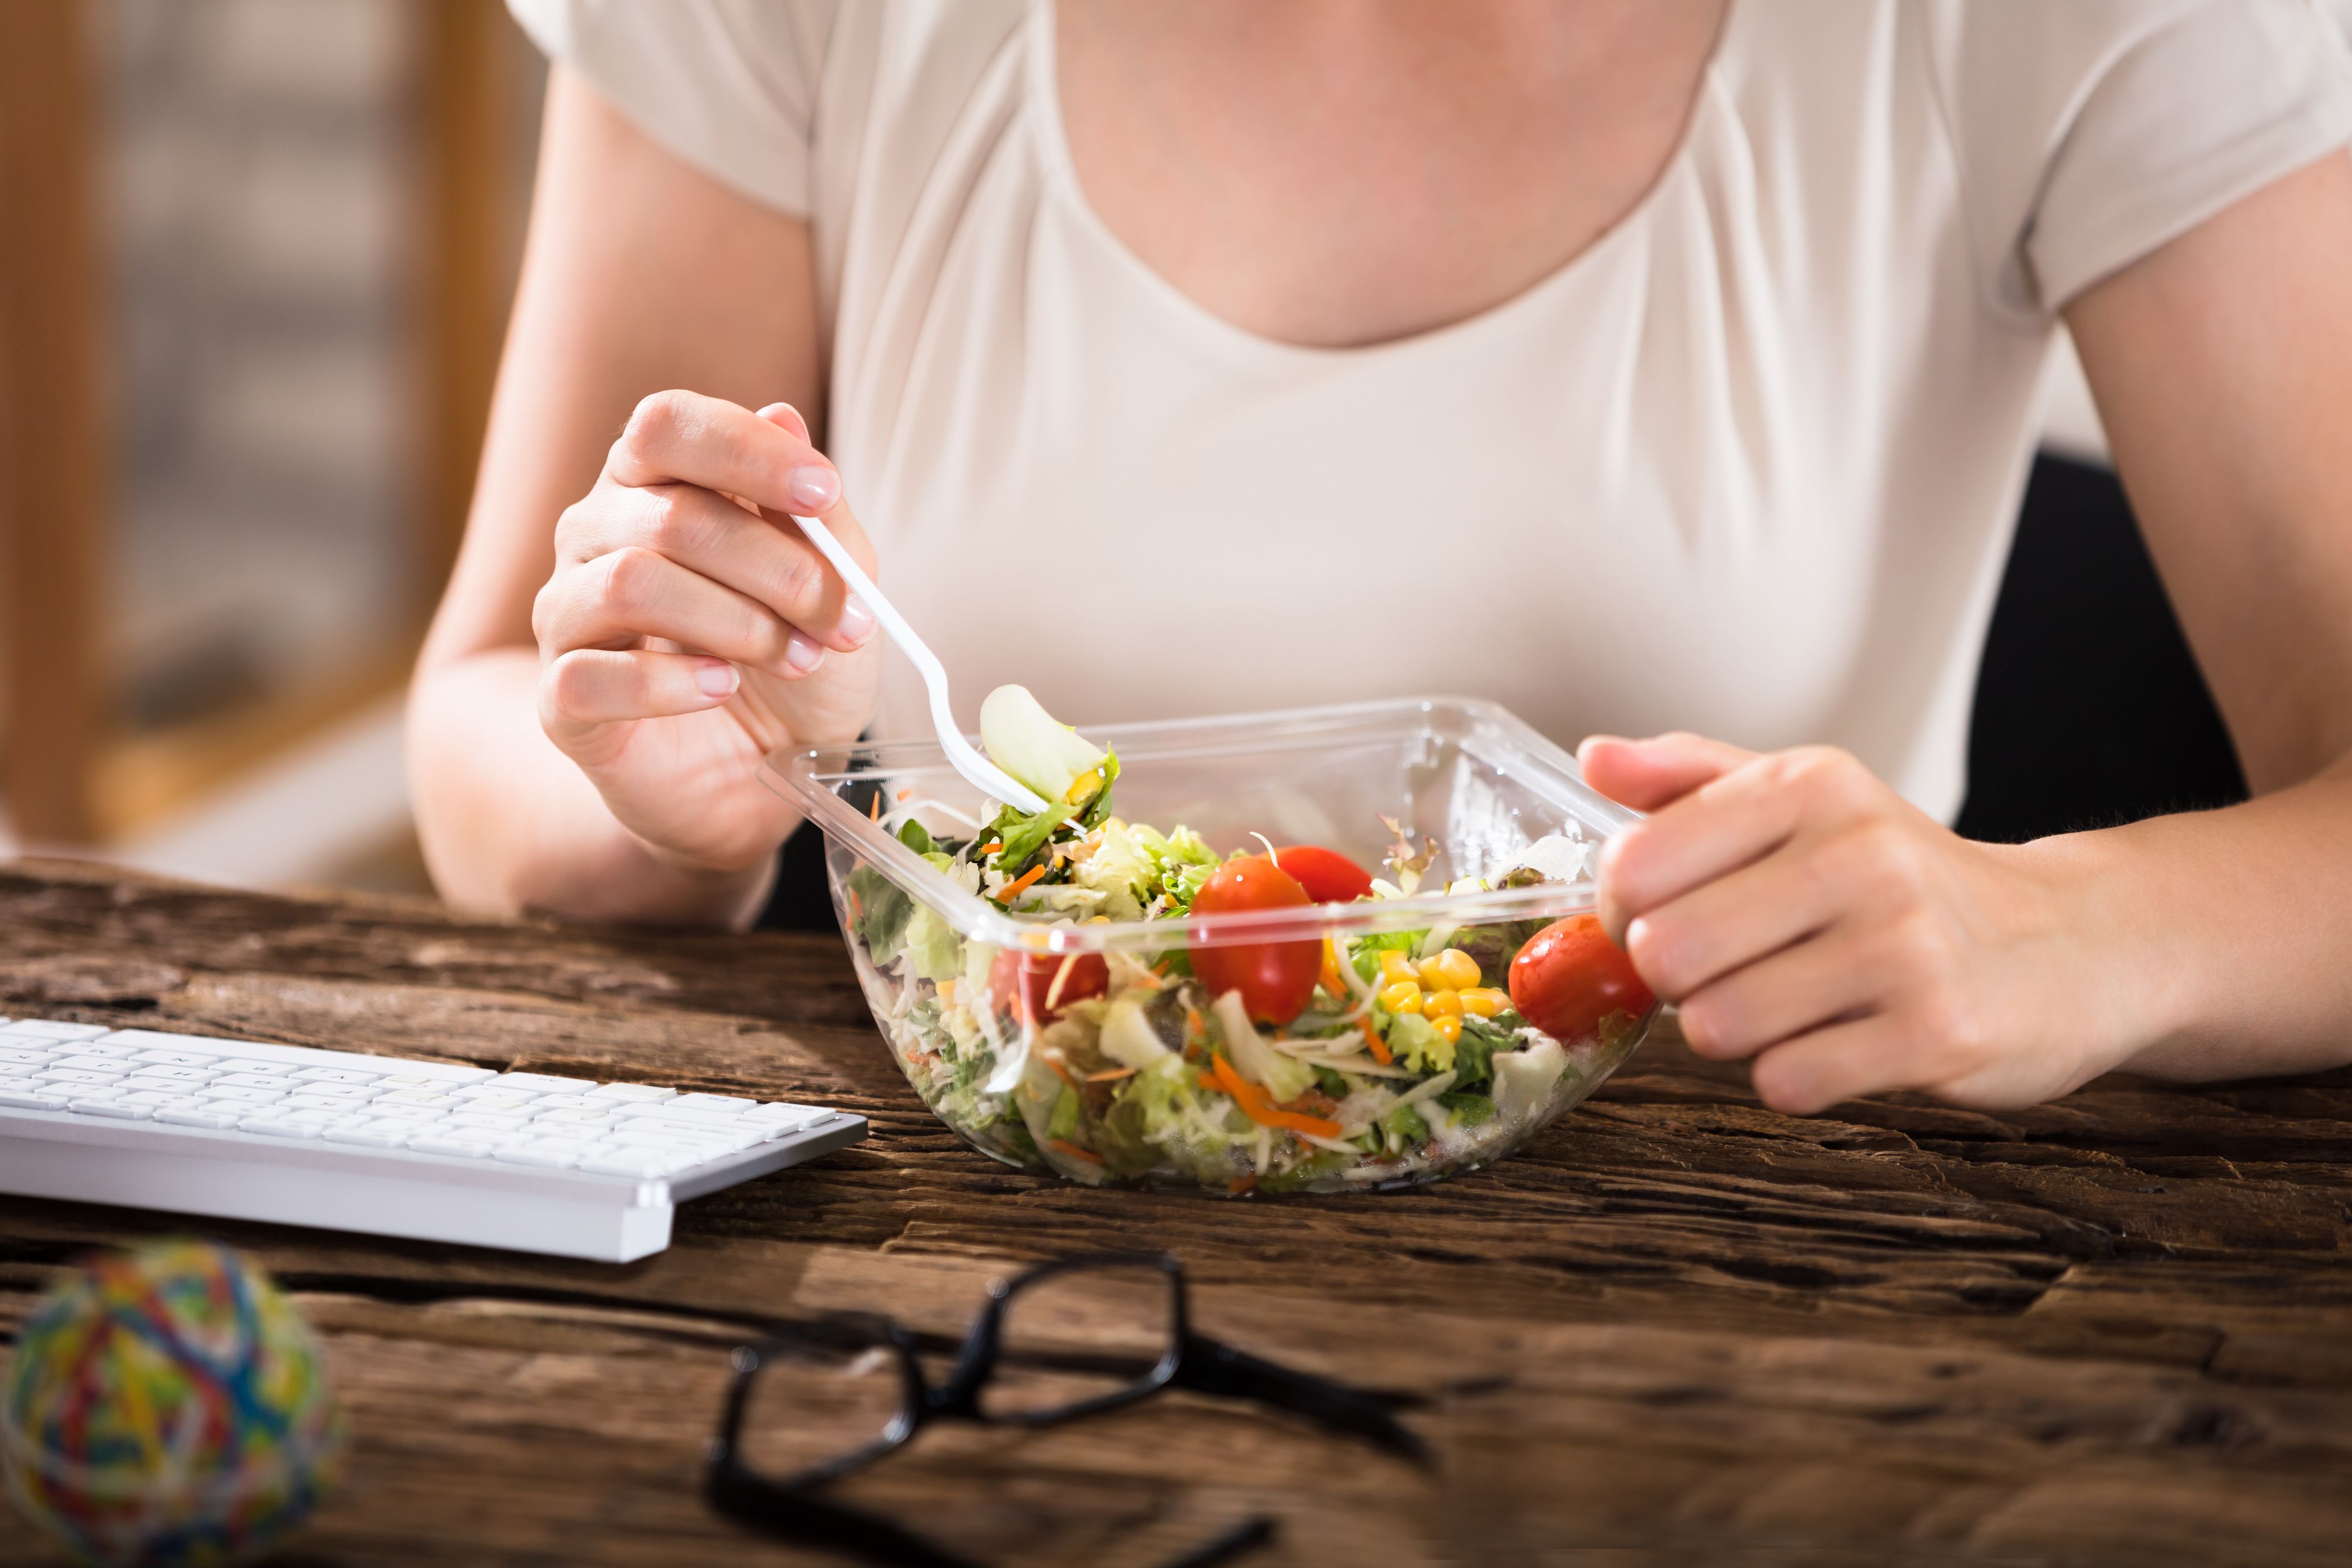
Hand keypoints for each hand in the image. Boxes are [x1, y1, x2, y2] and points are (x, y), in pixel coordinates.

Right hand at [532, 391, 881, 876]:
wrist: (765, 774)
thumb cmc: (791, 663)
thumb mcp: (836, 588)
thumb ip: (816, 517)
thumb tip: (785, 418)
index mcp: (655, 485)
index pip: (667, 426)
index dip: (745, 450)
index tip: (824, 492)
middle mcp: (595, 535)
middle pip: (670, 514)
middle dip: (777, 568)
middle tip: (843, 621)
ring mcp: (568, 614)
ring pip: (631, 582)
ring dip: (737, 623)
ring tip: (798, 658)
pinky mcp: (560, 698)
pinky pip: (589, 673)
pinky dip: (669, 681)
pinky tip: (720, 689)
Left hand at [1578, 733, 2138, 1114]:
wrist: (2071, 943)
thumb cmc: (1904, 875)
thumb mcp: (1808, 800)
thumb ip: (1690, 777)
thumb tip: (1593, 759)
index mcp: (1812, 788)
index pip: (1636, 861)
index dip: (1621, 910)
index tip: (1659, 918)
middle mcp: (1860, 856)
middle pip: (1666, 952)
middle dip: (1672, 981)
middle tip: (1719, 973)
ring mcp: (1903, 947)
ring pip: (1716, 1025)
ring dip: (1730, 1032)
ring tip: (1785, 1005)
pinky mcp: (1936, 1034)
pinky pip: (1786, 1081)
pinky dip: (1791, 1076)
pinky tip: (1836, 1043)